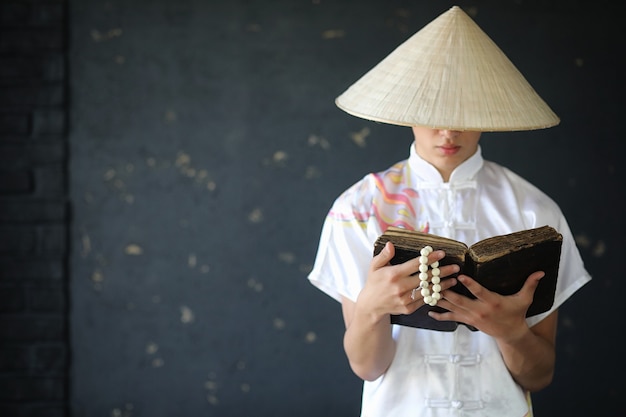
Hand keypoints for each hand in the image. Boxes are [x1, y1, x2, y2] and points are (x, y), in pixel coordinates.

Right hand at [355, 242, 459, 320]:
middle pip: (426, 278)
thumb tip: (391, 244)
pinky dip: (434, 295)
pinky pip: (424, 301)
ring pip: (428, 291)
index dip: (430, 258)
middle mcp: (400, 287)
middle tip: (455, 267)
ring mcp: (405, 299)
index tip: (441, 254)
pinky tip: (443, 290)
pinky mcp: (408, 308)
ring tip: (454, 279)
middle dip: (442, 271)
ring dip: (443, 285)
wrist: (371, 305)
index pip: (416, 264)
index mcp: (393, 274)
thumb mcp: (374, 266)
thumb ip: (384, 255)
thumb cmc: (374, 282)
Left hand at [429, 271, 544, 340]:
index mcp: (493, 302)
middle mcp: (480, 310)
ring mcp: (472, 316)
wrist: (511, 334)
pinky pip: (451, 317)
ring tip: (426, 291)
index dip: (470, 284)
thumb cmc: (517, 314)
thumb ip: (530, 285)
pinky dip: (439, 314)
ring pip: (452, 307)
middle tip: (434, 280)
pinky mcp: (467, 320)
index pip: (480, 292)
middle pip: (460, 300)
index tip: (460, 275)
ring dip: (439, 299)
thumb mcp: (525, 300)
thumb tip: (541, 271)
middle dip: (446, 291)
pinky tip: (428, 310)